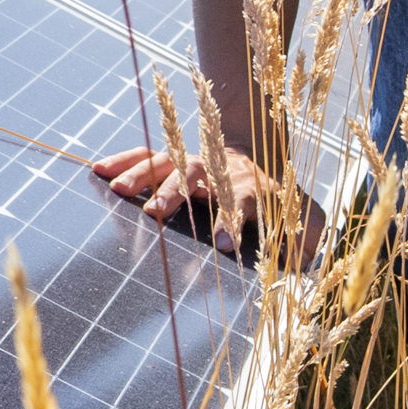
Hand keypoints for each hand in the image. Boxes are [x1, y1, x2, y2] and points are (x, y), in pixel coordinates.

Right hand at [88, 135, 288, 253]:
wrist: (260, 147)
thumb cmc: (278, 196)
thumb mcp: (304, 214)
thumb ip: (309, 236)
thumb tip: (301, 261)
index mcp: (251, 188)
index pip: (243, 201)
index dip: (233, 220)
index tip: (223, 243)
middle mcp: (220, 170)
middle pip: (198, 175)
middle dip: (177, 192)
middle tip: (157, 213)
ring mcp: (194, 161)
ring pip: (168, 162)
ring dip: (144, 174)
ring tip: (118, 190)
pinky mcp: (174, 157)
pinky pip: (147, 154)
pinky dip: (123, 160)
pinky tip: (99, 170)